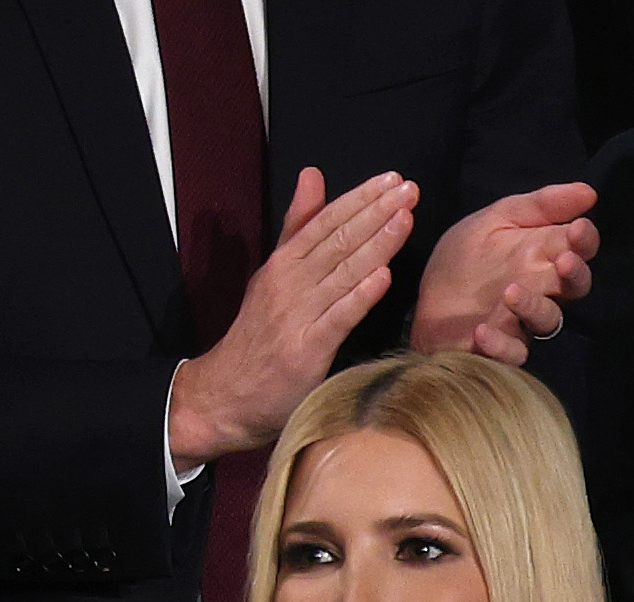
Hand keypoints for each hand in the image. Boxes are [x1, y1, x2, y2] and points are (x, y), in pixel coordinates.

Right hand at [165, 168, 416, 467]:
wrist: (225, 392)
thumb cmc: (260, 336)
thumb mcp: (275, 274)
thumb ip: (297, 227)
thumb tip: (313, 176)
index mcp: (283, 263)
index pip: (325, 221)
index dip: (359, 198)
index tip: (393, 180)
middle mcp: (288, 281)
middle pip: (336, 239)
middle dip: (374, 211)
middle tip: (408, 188)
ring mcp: (296, 313)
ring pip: (340, 271)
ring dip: (375, 243)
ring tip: (404, 218)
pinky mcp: (305, 348)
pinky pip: (337, 317)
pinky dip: (359, 296)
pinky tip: (383, 277)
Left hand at [410, 182, 598, 364]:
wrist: (426, 301)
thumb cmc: (464, 259)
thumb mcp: (497, 219)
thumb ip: (540, 206)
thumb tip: (589, 192)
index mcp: (543, 257)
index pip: (578, 249)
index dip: (584, 241)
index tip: (579, 229)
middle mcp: (542, 290)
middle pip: (574, 287)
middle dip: (574, 274)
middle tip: (564, 262)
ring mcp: (524, 322)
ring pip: (547, 320)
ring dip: (534, 306)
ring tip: (510, 292)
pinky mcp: (502, 349)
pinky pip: (512, 353)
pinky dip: (500, 345)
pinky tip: (482, 330)